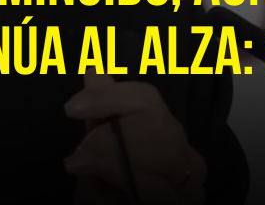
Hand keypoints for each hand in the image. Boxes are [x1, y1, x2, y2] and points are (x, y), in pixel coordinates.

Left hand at [63, 73, 205, 203]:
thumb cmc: (106, 193)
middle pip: (157, 123)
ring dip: (117, 160)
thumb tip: (94, 72)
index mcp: (163, 132)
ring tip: (87, 168)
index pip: (146, 98)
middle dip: (111, 136)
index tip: (72, 108)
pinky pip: (165, 188)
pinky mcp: (191, 198)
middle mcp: (185, 151)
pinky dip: (133, 184)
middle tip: (80, 154)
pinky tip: (114, 188)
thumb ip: (99, 118)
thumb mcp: (95, 155)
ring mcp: (192, 179)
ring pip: (165, 152)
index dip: (108, 97)